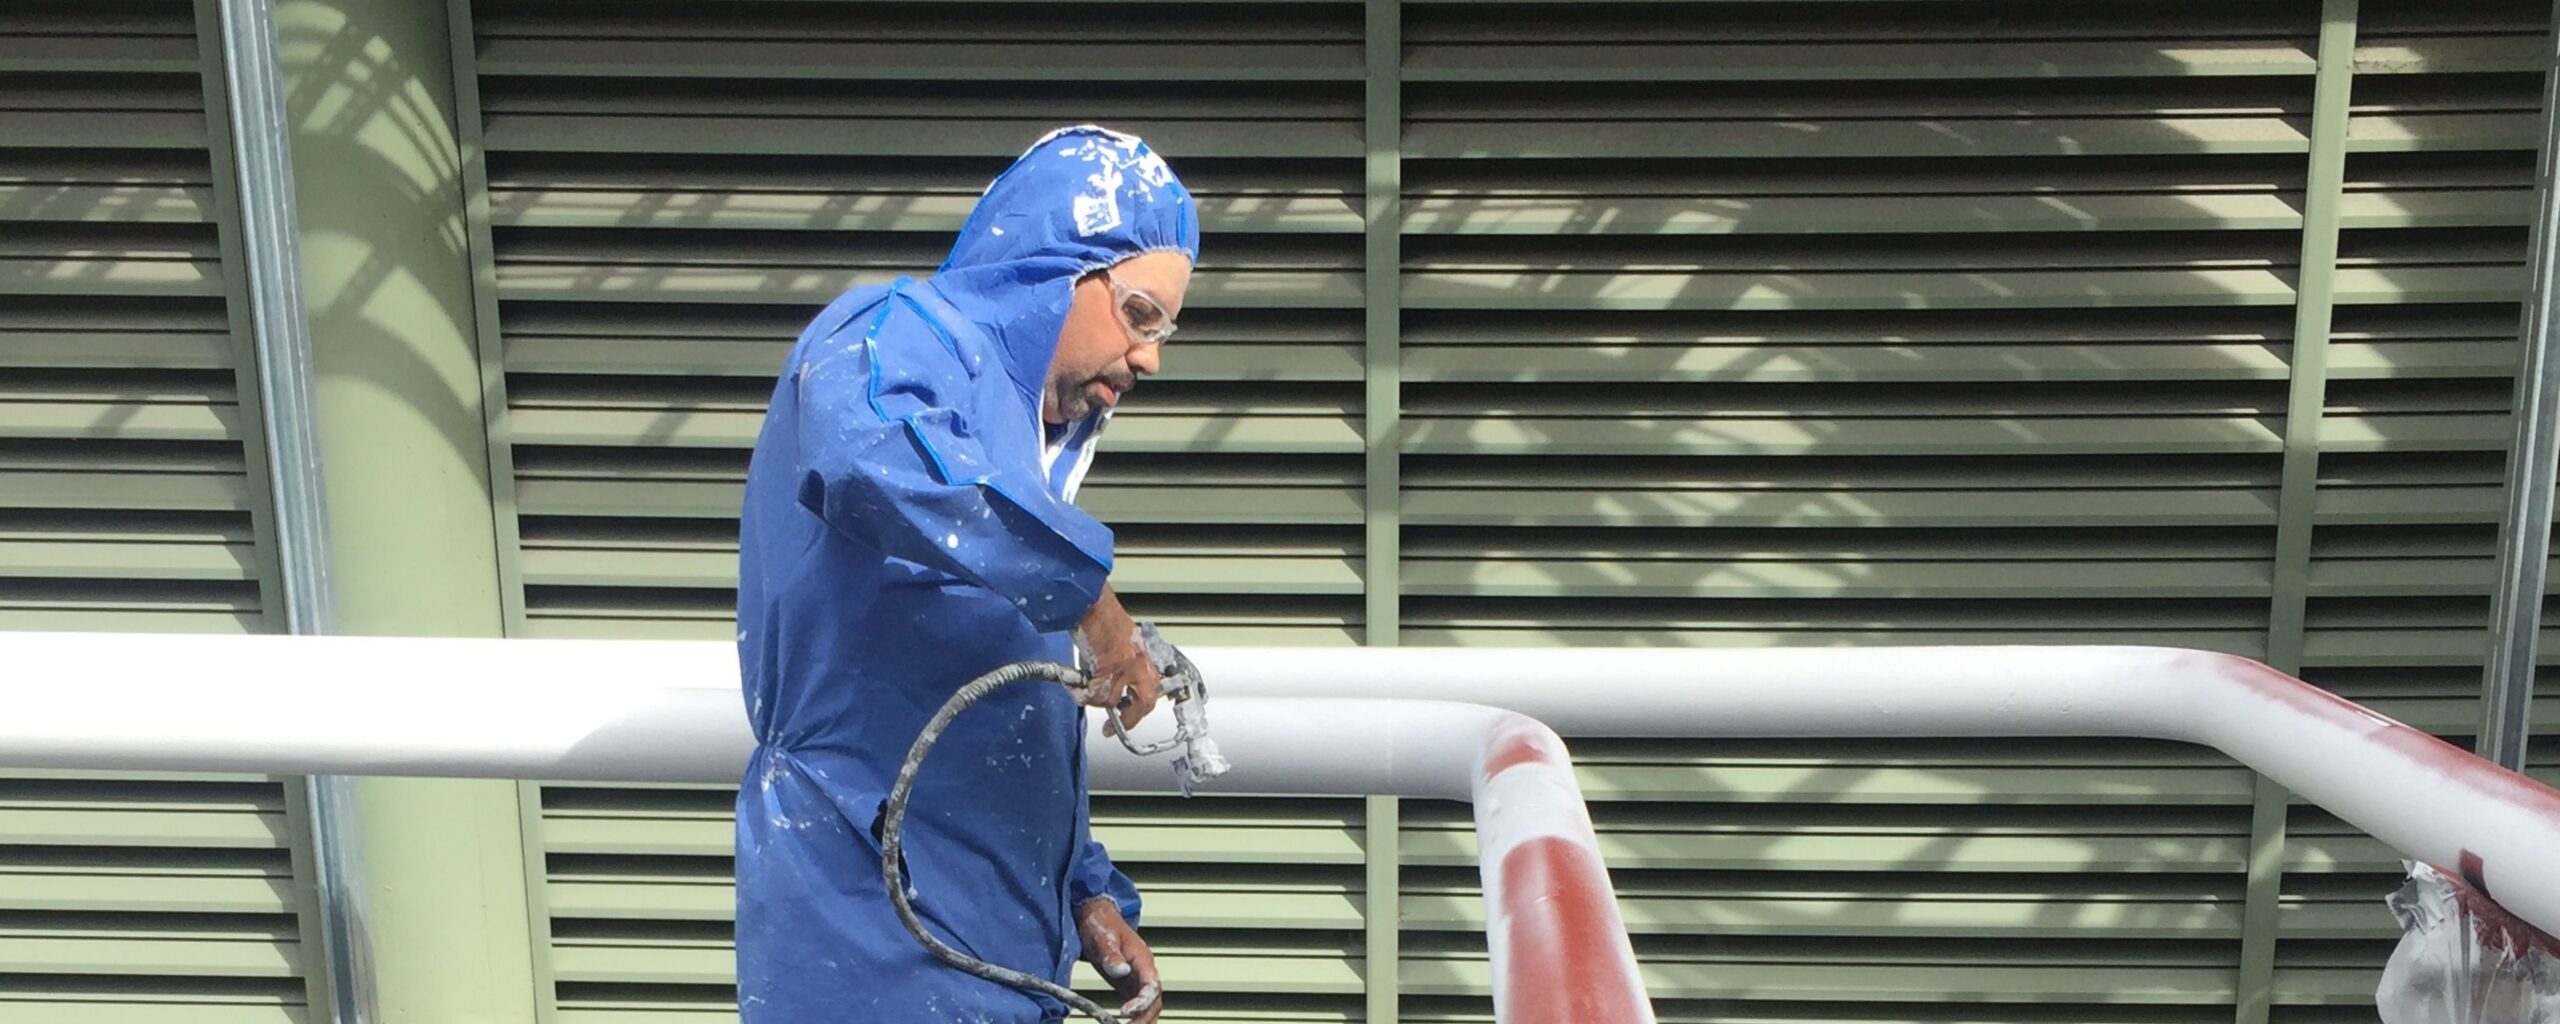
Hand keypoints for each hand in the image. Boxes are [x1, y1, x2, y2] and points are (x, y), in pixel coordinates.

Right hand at [1077, 587, 1160, 731]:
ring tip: (1082, 691)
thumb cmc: (1102, 616)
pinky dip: (1082, 694)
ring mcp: (1126, 665)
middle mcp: (1140, 662)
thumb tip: (1114, 689)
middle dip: (1128, 719)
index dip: (1140, 711)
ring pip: (1112, 700)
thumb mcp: (1121, 643)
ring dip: (1095, 700)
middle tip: (1110, 728)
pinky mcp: (1108, 665)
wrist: (1090, 601)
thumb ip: (1123, 666)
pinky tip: (1074, 686)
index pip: (1152, 691)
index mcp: (1144, 656)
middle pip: (1143, 703)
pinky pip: (1095, 692)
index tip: (1129, 720)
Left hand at [1077, 897, 1161, 1023]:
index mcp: (1142, 958)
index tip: (1125, 1012)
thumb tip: (1121, 971)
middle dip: (1145, 1018)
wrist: (1097, 916)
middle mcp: (1144, 970)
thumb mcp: (1103, 937)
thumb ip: (1111, 954)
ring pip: (1150, 1004)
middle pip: (1155, 1000)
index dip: (1142, 1001)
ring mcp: (1138, 978)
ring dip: (1143, 1020)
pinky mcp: (1129, 984)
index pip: (1151, 985)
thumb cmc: (1101, 924)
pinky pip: (1139, 1003)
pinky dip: (1136, 1017)